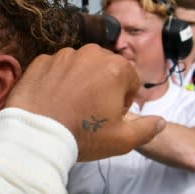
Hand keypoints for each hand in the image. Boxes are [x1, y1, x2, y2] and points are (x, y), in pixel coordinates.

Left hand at [6, 44, 164, 160]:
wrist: (34, 135)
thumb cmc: (81, 136)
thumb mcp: (122, 140)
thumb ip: (147, 129)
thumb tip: (160, 122)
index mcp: (116, 67)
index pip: (131, 80)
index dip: (123, 101)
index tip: (110, 116)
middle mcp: (90, 54)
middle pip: (105, 69)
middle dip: (102, 86)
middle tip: (89, 111)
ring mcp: (62, 55)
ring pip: (79, 66)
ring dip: (79, 81)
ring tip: (69, 105)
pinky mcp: (39, 61)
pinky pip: (55, 68)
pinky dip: (56, 80)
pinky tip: (51, 99)